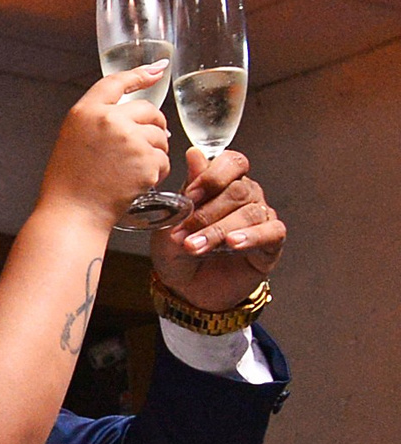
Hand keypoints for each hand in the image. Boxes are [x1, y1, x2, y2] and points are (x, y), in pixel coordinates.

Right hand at [40, 64, 172, 227]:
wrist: (73, 214)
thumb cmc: (68, 184)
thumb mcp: (72, 140)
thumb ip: (97, 121)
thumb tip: (134, 114)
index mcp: (86, 112)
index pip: (116, 82)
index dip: (139, 74)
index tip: (156, 70)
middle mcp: (109, 120)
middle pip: (148, 110)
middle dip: (153, 126)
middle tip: (147, 144)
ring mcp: (130, 140)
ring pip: (159, 137)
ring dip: (154, 152)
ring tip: (133, 171)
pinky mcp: (146, 161)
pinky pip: (163, 160)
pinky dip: (155, 172)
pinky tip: (137, 183)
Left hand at [149, 148, 284, 308]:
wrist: (186, 290)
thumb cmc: (178, 252)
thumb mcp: (171, 221)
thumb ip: (186, 190)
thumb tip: (195, 154)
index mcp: (223, 185)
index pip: (233, 163)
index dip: (214, 175)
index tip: (191, 194)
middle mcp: (246, 197)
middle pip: (239, 190)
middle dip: (207, 212)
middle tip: (183, 232)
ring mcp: (261, 218)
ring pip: (250, 212)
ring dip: (218, 230)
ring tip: (195, 247)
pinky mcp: (271, 243)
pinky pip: (271, 232)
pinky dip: (251, 237)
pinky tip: (234, 243)